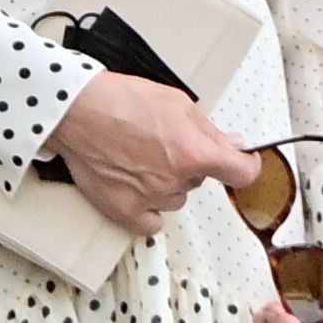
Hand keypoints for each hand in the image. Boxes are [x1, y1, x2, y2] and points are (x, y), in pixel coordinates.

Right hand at [45, 74, 260, 238]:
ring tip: (139, 157)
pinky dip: (149, 208)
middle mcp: (177, 181)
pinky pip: (152, 222)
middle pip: (199, 181)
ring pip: (176, 198)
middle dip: (189, 163)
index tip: (241, 162)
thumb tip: (233, 145)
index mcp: (195, 153)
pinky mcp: (125, 211)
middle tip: (162, 142)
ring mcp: (151, 199)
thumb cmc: (121, 100)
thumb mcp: (176, 102)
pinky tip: (136, 186)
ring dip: (167, 183)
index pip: (242, 173)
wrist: (76, 110)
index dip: (245, 166)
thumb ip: (209, 129)